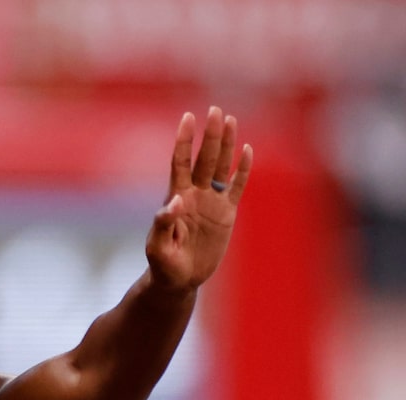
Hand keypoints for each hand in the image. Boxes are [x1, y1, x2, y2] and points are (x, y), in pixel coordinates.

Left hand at [147, 107, 250, 292]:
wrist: (179, 281)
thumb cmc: (163, 265)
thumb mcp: (158, 248)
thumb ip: (163, 224)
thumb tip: (177, 200)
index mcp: (176, 197)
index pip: (180, 162)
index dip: (184, 140)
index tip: (188, 118)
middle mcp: (194, 194)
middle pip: (204, 158)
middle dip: (210, 136)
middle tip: (215, 111)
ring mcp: (211, 202)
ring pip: (220, 167)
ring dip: (226, 144)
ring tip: (231, 119)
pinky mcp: (226, 214)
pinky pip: (236, 187)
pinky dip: (242, 170)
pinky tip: (247, 150)